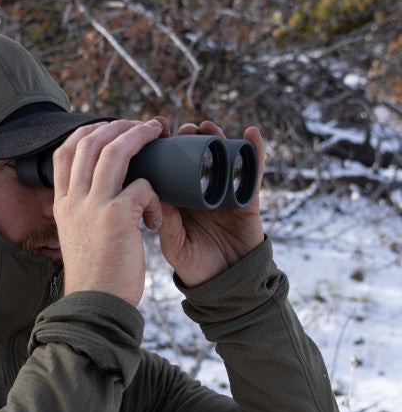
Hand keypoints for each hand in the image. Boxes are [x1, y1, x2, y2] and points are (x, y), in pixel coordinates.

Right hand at [52, 119, 165, 307]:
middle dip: (117, 126)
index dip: (86, 132)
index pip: (64, 152)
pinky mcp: (117, 216)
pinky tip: (156, 217)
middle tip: (141, 126)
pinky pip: (143, 186)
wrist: (95, 304)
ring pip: (115, 152)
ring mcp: (93, 206)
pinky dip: (156, 194)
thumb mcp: (75, 238)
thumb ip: (80, 214)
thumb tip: (95, 198)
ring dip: (138, 137)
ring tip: (157, 134)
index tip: (108, 128)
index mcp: (61, 204)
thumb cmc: (93, 276)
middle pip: (89, 142)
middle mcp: (73, 200)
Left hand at [157, 121, 265, 286]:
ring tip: (207, 127)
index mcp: (178, 200)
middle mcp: (200, 191)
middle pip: (196, 155)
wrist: (225, 284)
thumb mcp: (174, 245)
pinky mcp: (247, 198)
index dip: (165, 148)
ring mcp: (225, 192)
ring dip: (216, 138)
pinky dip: (255, 152)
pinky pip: (253, 172)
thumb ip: (167, 223)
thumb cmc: (194, 266)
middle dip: (189, 137)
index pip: (170, 167)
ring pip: (222, 158)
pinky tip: (251, 133)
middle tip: (182, 128)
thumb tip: (156, 194)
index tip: (156, 130)